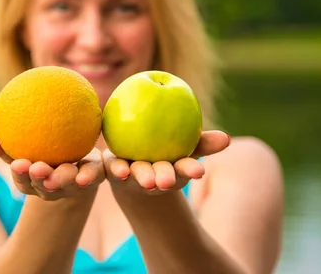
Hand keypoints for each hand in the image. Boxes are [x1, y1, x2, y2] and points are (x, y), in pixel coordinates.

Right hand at [0, 128, 104, 200]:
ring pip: (72, 183)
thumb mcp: (17, 147)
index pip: (25, 180)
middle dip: (43, 180)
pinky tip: (100, 162)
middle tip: (40, 168)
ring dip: (70, 179)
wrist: (74, 159)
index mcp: (34, 181)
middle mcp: (54, 186)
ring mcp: (74, 183)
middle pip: (48, 186)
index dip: (22, 174)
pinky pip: (96, 173)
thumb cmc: (37, 152)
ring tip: (71, 174)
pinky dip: (95, 171)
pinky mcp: (95, 176)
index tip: (20, 164)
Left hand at [103, 130, 229, 195]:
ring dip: (127, 175)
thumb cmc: (168, 149)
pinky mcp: (108, 170)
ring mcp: (130, 174)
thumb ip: (203, 142)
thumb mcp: (187, 144)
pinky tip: (93, 165)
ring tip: (125, 173)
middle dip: (159, 178)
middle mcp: (151, 176)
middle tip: (162, 181)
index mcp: (171, 170)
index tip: (199, 171)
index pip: (184, 169)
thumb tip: (227, 140)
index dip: (190, 169)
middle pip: (156, 176)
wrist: (134, 159)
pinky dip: (95, 171)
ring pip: (130, 174)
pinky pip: (102, 169)